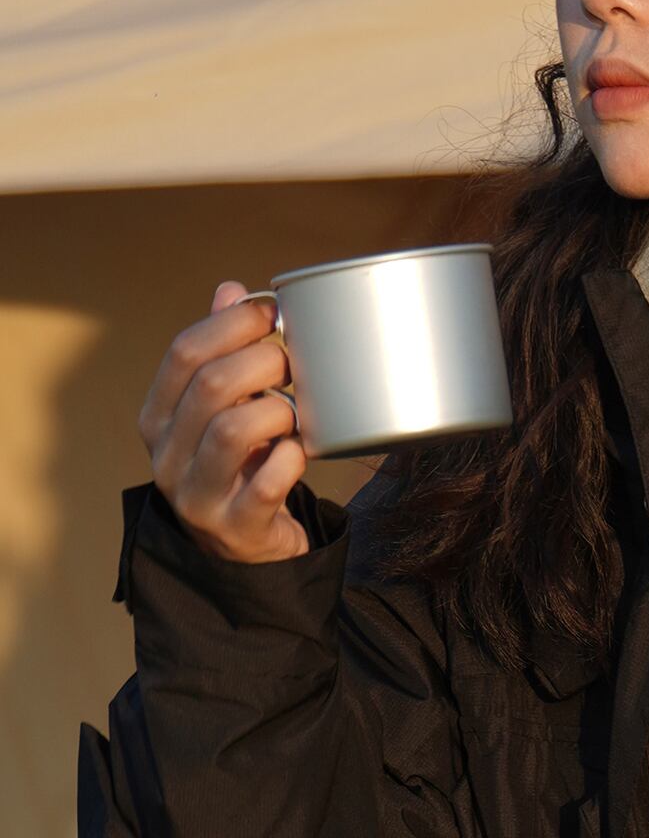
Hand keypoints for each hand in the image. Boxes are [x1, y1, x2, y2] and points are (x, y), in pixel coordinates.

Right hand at [137, 279, 309, 562]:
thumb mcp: (222, 406)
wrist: (246, 547)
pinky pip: (266, 485)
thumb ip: (222, 350)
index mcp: (159, 416)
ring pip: (234, 431)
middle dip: (266, 362)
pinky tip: (300, 451)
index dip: (232, 324)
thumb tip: (231, 291)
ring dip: (279, 410)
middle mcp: (167, 454)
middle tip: (295, 364)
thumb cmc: (240, 460)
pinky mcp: (234, 526)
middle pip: (213, 385)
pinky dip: (291, 459)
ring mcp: (196, 494)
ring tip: (296, 411)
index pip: (183, 353)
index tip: (272, 313)